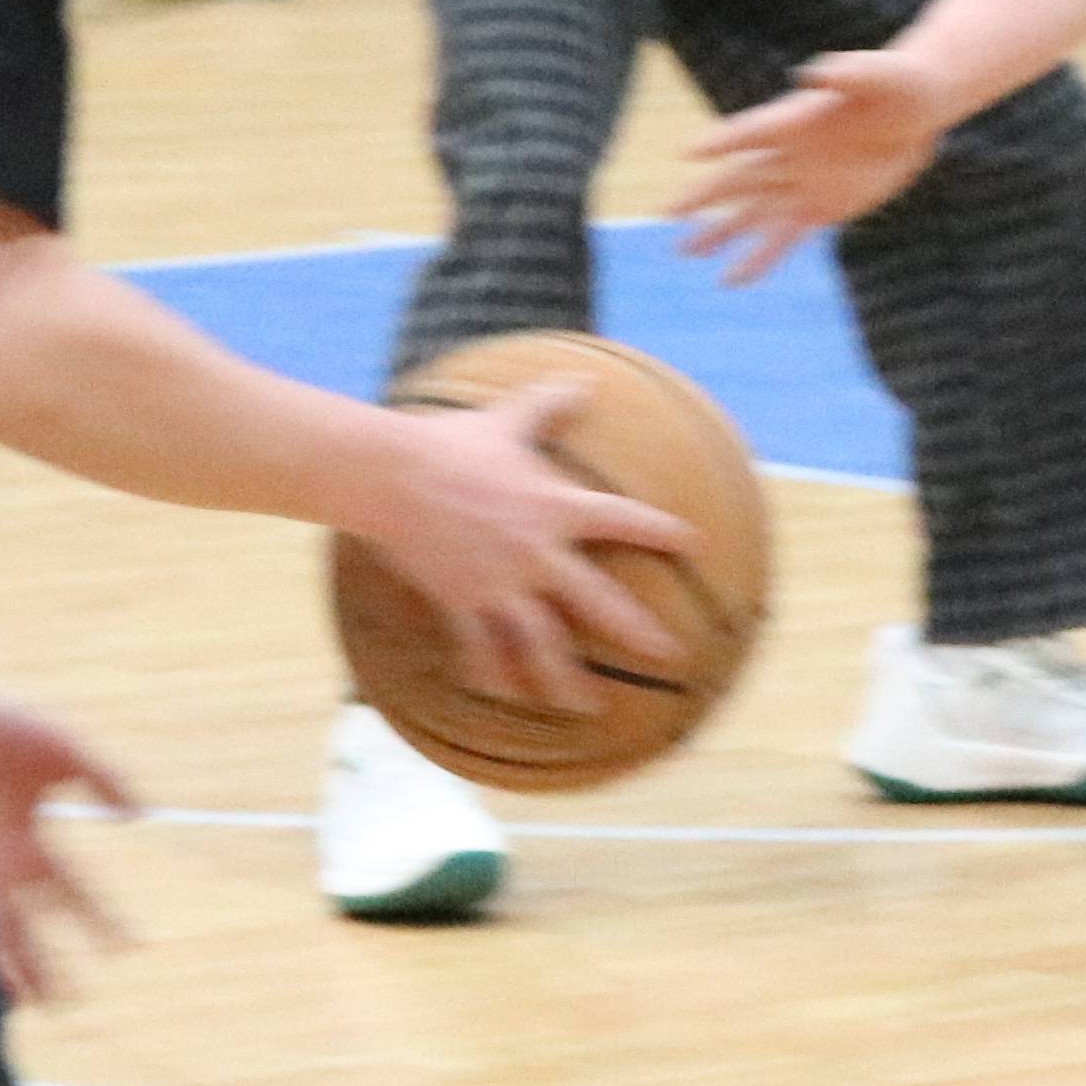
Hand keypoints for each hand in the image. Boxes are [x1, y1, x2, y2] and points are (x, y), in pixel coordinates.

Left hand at [0, 689, 140, 1005]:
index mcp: (35, 845)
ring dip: (17, 966)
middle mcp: (7, 866)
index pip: (75, 894)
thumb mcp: (70, 754)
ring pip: (3, 931)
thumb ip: (106, 779)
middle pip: (36, 927)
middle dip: (52, 964)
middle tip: (71, 1002)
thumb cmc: (6, 729)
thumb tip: (138, 816)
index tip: (128, 947)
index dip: (101, 920)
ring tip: (32, 1005)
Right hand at [356, 374, 701, 717]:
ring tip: (589, 706)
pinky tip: (504, 695)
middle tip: (671, 655)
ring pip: (542, 646)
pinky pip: (481, 650)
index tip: (693, 544)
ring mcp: (499, 584)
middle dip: (638, 632)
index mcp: (555, 507)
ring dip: (567, 680)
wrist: (391, 475)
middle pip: (598, 604)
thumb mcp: (506, 419)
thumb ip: (549, 404)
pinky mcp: (461, 602)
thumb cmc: (450, 443)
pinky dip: (492, 675)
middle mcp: (536, 553)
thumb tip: (585, 380)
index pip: (622, 519)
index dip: (660, 531)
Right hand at [678, 46, 958, 279]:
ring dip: (721, 232)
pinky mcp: (821, 208)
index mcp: (794, 118)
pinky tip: (733, 280)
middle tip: (664, 212)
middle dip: (703, 196)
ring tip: (686, 252)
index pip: (752, 131)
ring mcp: (801, 183)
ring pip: (753, 213)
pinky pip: (785, 236)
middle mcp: (788, 153)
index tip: (690, 153)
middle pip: (738, 177)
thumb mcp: (879, 74)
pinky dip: (760, 258)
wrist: (918, 113)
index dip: (724, 141)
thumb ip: (847, 73)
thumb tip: (815, 71)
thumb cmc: (897, 83)